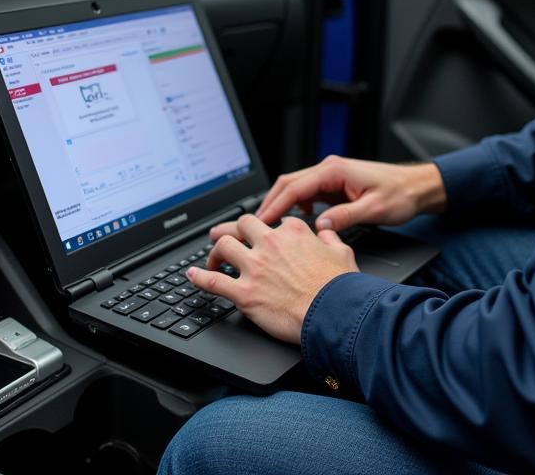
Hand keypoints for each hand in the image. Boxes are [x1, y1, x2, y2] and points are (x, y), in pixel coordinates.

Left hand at [187, 214, 357, 343]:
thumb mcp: (342, 251)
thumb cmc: (339, 286)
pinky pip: (214, 281)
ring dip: (215, 251)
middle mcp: (270, 244)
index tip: (264, 236)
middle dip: (231, 229)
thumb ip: (330, 236)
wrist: (332, 312)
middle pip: (241, 225)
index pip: (273, 221)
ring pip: (224, 246)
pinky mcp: (245, 293)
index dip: (267, 229)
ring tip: (211, 257)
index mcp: (293, 231)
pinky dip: (199, 277)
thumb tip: (325, 229)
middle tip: (223, 235)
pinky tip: (192, 275)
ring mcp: (255, 267)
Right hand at [210, 156, 445, 243]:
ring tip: (270, 227)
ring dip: (282, 204)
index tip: (261, 222)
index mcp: (335, 170)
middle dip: (270, 203)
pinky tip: (297, 222)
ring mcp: (331, 176)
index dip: (275, 205)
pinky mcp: (335, 185)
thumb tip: (320, 227)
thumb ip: (345, 217)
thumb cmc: (400, 195)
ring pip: (296, 188)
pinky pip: (308, 193)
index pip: (295, 187)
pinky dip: (296, 205)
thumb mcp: (373, 210)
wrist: (417, 187)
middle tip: (255, 226)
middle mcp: (330, 169)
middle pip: (289, 183)